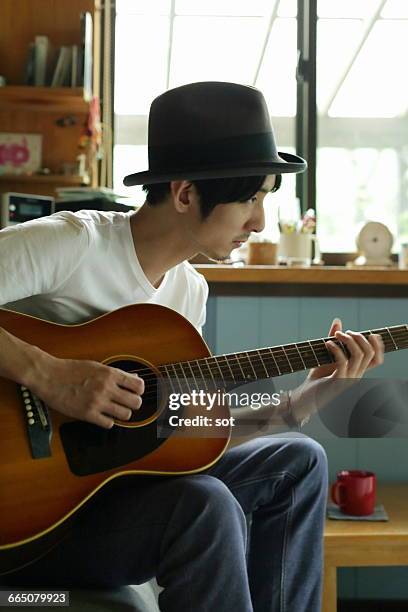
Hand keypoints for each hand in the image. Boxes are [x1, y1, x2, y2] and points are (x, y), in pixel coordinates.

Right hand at [30, 356, 144, 428]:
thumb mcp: (97, 366)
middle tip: (126, 403)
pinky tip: (102, 416)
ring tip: (114, 410)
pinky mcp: (87, 414)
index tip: (134, 392)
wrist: (49, 376)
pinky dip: (108, 421)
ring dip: (122, 414)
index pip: (138, 385)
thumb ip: (116, 374)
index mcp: (109, 374)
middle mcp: (106, 388)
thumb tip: (134, 378)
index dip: (139, 391)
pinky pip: (109, 424)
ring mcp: (97, 402)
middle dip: (133, 404)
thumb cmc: (70, 370)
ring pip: (126, 415)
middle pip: (136, 402)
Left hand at [291, 318, 383, 421]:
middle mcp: (356, 375)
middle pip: (369, 353)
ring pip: (358, 356)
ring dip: (348, 341)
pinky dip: (336, 349)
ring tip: (336, 335)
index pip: (377, 359)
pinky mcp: (337, 381)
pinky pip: (343, 362)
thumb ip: (334, 340)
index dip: (379, 346)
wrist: (306, 397)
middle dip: (359, 337)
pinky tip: (327, 343)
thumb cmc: (318, 377)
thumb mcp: (326, 356)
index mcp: (357, 370)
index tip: (371, 334)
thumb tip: (338, 321)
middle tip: (344, 333)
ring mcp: (348, 379)